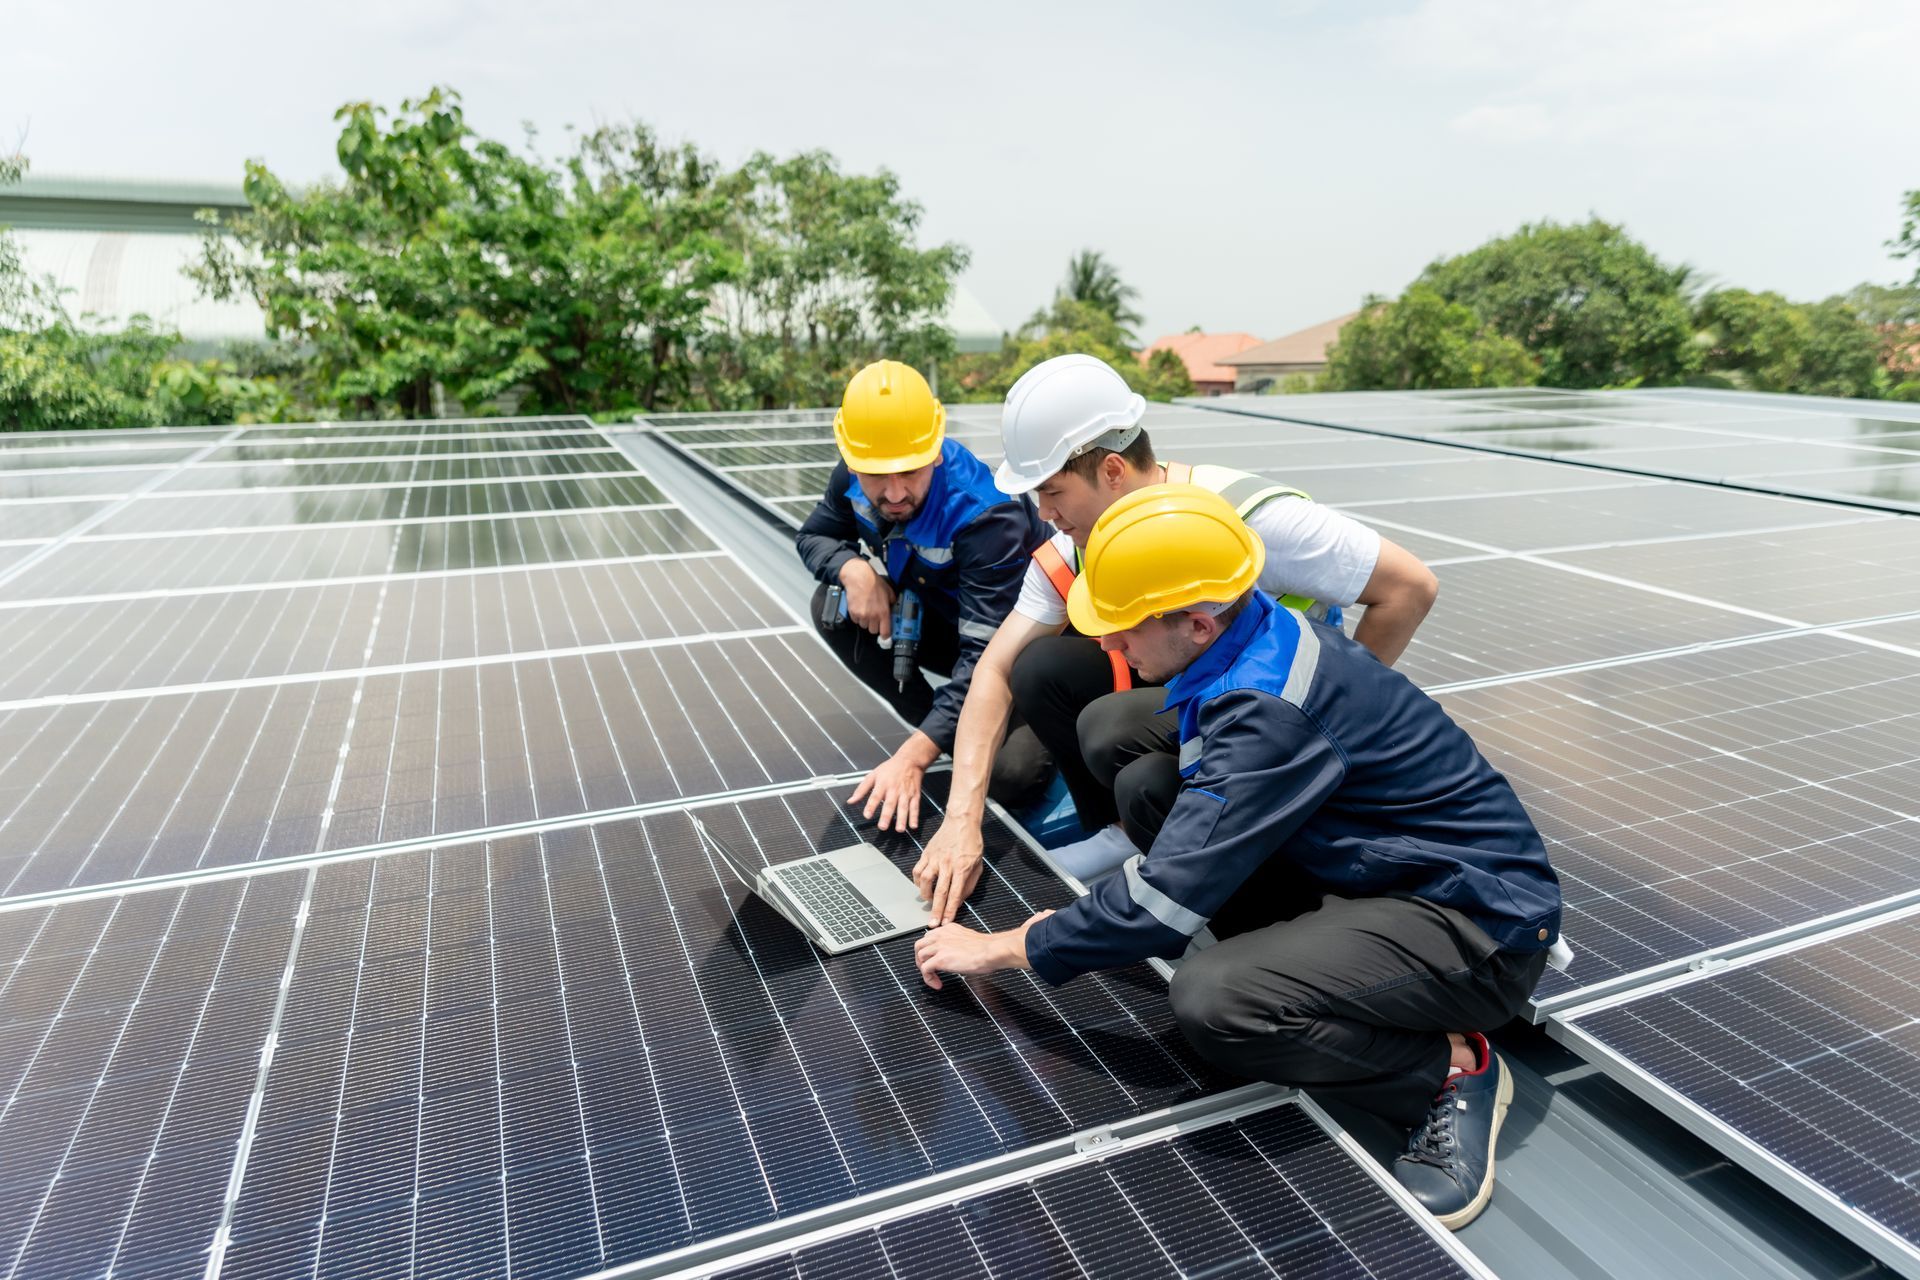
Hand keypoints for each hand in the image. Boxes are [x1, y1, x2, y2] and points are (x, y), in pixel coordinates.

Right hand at [839, 559, 895, 637]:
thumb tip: (893, 607)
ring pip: (864, 626)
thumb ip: (892, 602)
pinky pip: (856, 621)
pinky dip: (858, 617)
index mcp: (883, 612)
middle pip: (873, 631)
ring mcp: (861, 615)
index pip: (885, 632)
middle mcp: (872, 615)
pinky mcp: (853, 613)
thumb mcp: (889, 591)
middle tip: (875, 617)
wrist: (858, 577)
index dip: (886, 635)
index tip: (885, 636)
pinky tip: (860, 608)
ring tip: (867, 610)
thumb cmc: (872, 582)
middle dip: (875, 625)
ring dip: (866, 621)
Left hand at [848, 751, 924, 832]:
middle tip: (883, 826)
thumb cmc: (890, 768)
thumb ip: (861, 789)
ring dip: (902, 819)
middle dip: (886, 816)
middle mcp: (894, 789)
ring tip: (899, 829)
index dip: (871, 806)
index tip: (867, 815)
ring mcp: (905, 793)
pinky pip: (915, 807)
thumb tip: (851, 801)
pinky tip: (913, 826)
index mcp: (882, 784)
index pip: (875, 796)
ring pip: (903, 807)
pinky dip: (914, 817)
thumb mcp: (873, 775)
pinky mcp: (915, 796)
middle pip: (890, 804)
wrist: (910, 760)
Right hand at [913, 819, 983, 925]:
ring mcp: (935, 858)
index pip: (955, 894)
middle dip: (936, 910)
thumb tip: (959, 900)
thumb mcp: (978, 865)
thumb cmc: (972, 842)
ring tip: (929, 901)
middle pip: (939, 892)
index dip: (950, 910)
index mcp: (962, 868)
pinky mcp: (926, 853)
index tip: (946, 922)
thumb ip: (969, 884)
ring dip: (925, 894)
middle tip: (932, 923)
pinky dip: (917, 880)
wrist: (962, 821)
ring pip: (924, 881)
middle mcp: (947, 864)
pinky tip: (921, 885)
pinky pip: (917, 870)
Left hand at [913, 911, 1050, 989]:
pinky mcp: (940, 958)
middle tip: (929, 971)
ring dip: (924, 970)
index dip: (930, 951)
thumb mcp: (971, 941)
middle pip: (919, 945)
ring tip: (934, 979)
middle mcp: (942, 935)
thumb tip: (964, 955)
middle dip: (921, 959)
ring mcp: (940, 946)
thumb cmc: (989, 949)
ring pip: (919, 956)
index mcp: (949, 929)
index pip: (930, 937)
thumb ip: (961, 944)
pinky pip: (925, 969)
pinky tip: (937, 984)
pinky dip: (928, 979)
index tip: (936, 962)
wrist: (993, 951)